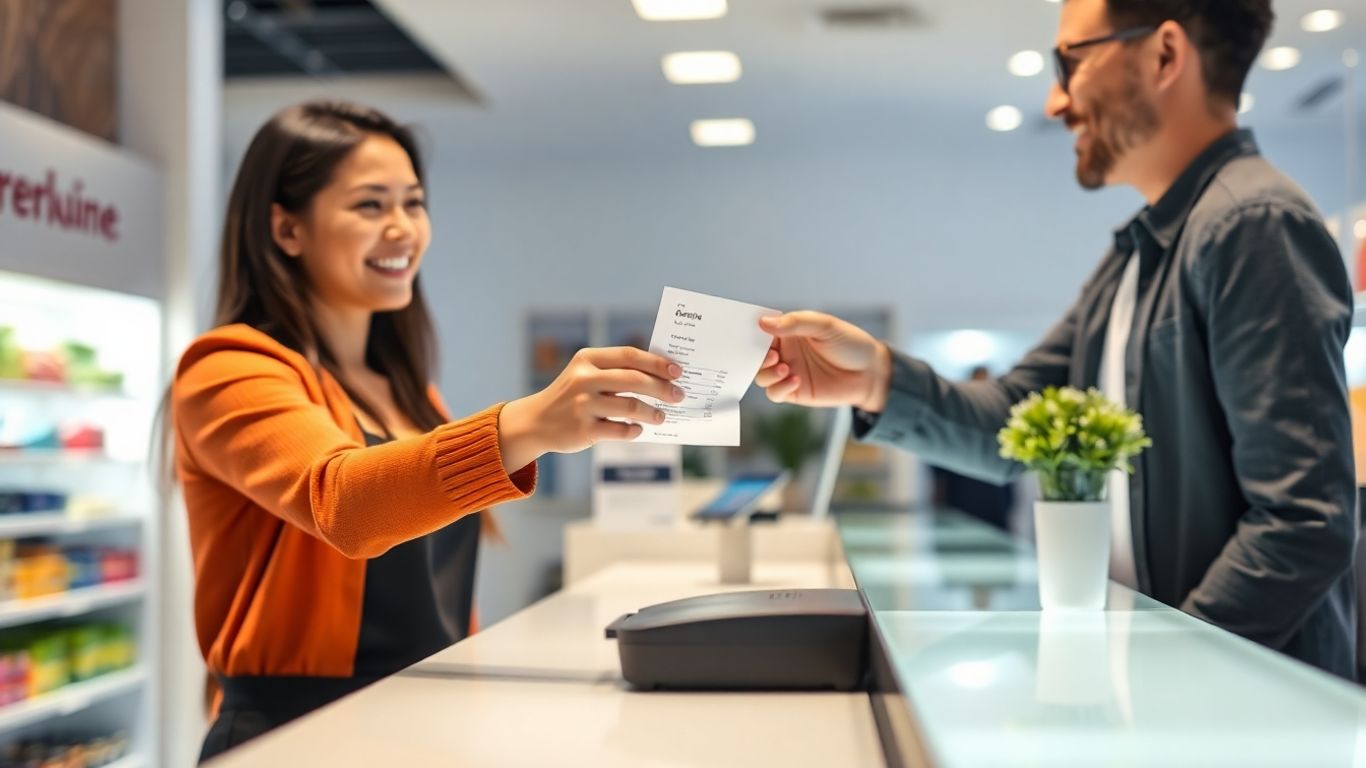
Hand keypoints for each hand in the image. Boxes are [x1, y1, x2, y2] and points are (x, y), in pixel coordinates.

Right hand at [498, 347, 684, 471]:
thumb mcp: (586, 374)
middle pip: (634, 379)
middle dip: (662, 388)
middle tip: (678, 396)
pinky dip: (634, 430)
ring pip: (630, 406)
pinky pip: (620, 430)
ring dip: (652, 412)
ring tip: (661, 417)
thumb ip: (616, 372)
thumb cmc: (571, 396)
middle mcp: (584, 379)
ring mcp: (582, 405)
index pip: (630, 355)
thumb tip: (662, 376)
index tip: (678, 371)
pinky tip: (638, 430)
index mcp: (588, 359)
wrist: (536, 422)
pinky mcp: (583, 429)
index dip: (657, 363)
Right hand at [755, 311, 890, 411]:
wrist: (870, 373)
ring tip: (785, 368)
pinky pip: (774, 393)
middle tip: (772, 355)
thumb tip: (763, 323)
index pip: (761, 330)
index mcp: (788, 331)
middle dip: (755, 356)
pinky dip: (779, 388)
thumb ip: (795, 323)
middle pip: (755, 355)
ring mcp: (787, 372)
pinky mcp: (794, 392)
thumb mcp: (825, 326)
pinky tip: (795, 379)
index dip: (752, 331)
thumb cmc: (851, 344)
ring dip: (767, 372)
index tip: (750, 332)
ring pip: (761, 376)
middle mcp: (784, 351)